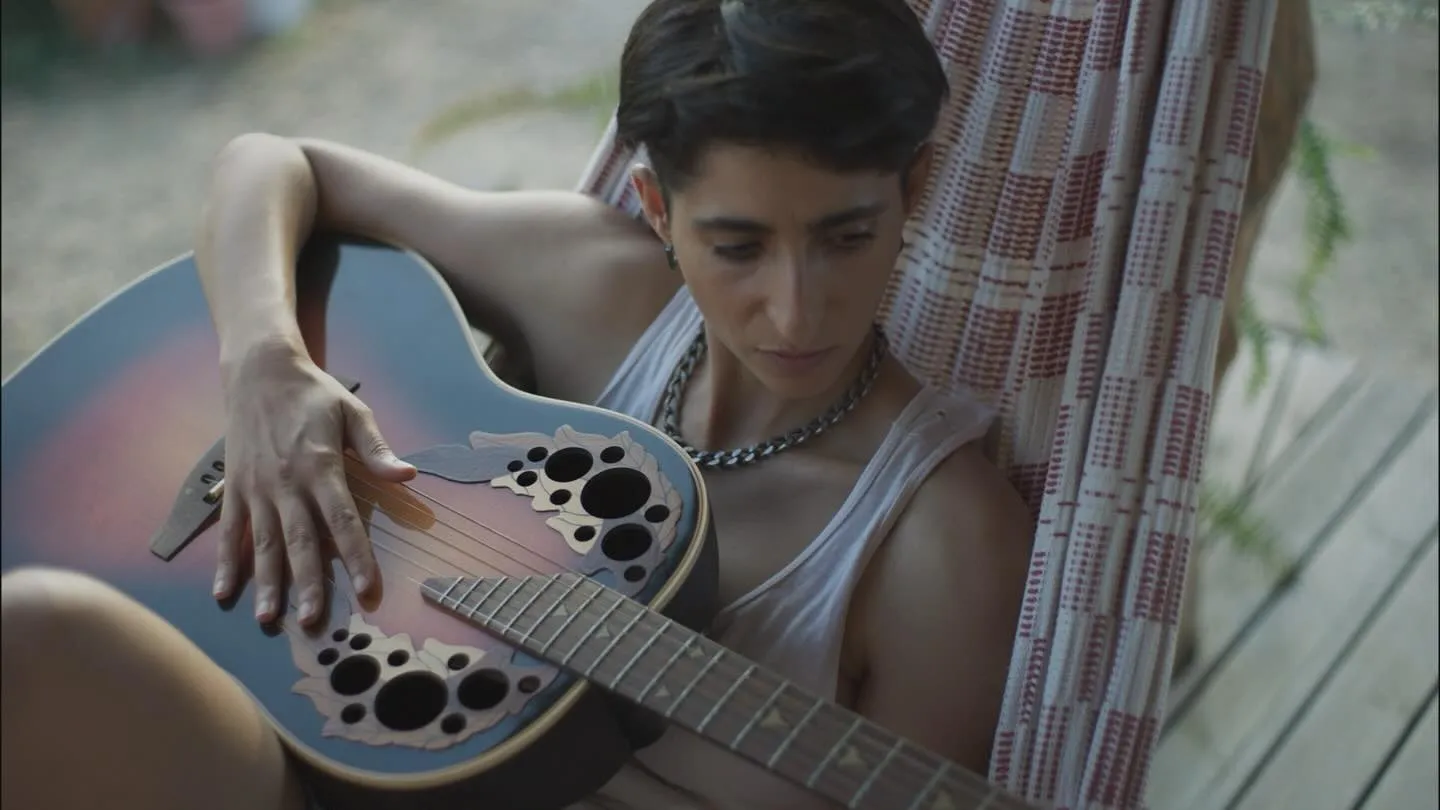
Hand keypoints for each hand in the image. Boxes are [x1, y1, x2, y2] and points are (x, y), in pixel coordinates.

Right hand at [212, 343, 415, 625]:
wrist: (259, 372)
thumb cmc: (314, 394)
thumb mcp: (353, 412)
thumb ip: (377, 449)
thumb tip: (407, 475)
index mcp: (321, 465)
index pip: (343, 520)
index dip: (356, 558)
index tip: (366, 591)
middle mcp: (286, 483)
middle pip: (300, 541)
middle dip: (307, 584)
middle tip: (312, 623)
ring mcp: (256, 488)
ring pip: (262, 543)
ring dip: (267, 583)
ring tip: (268, 619)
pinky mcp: (234, 488)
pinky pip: (229, 531)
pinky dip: (225, 563)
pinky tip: (224, 593)